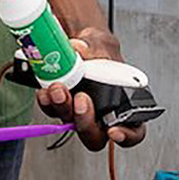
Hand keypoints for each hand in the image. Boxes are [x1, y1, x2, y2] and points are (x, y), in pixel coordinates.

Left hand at [37, 32, 147, 151]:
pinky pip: (52, 111)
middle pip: (95, 135)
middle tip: (80, 100)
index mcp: (125, 103)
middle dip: (85, 121)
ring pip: (71, 124)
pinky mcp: (59, 106)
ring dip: (62, 108)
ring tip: (58, 88)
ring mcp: (78, 113)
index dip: (126, 135)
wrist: (80, 46)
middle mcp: (101, 114)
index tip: (114, 130)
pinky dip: (46, 102)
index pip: (133, 130)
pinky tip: (45, 90)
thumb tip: (79, 48)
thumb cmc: (100, 50)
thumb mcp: (102, 43)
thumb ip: (94, 47)